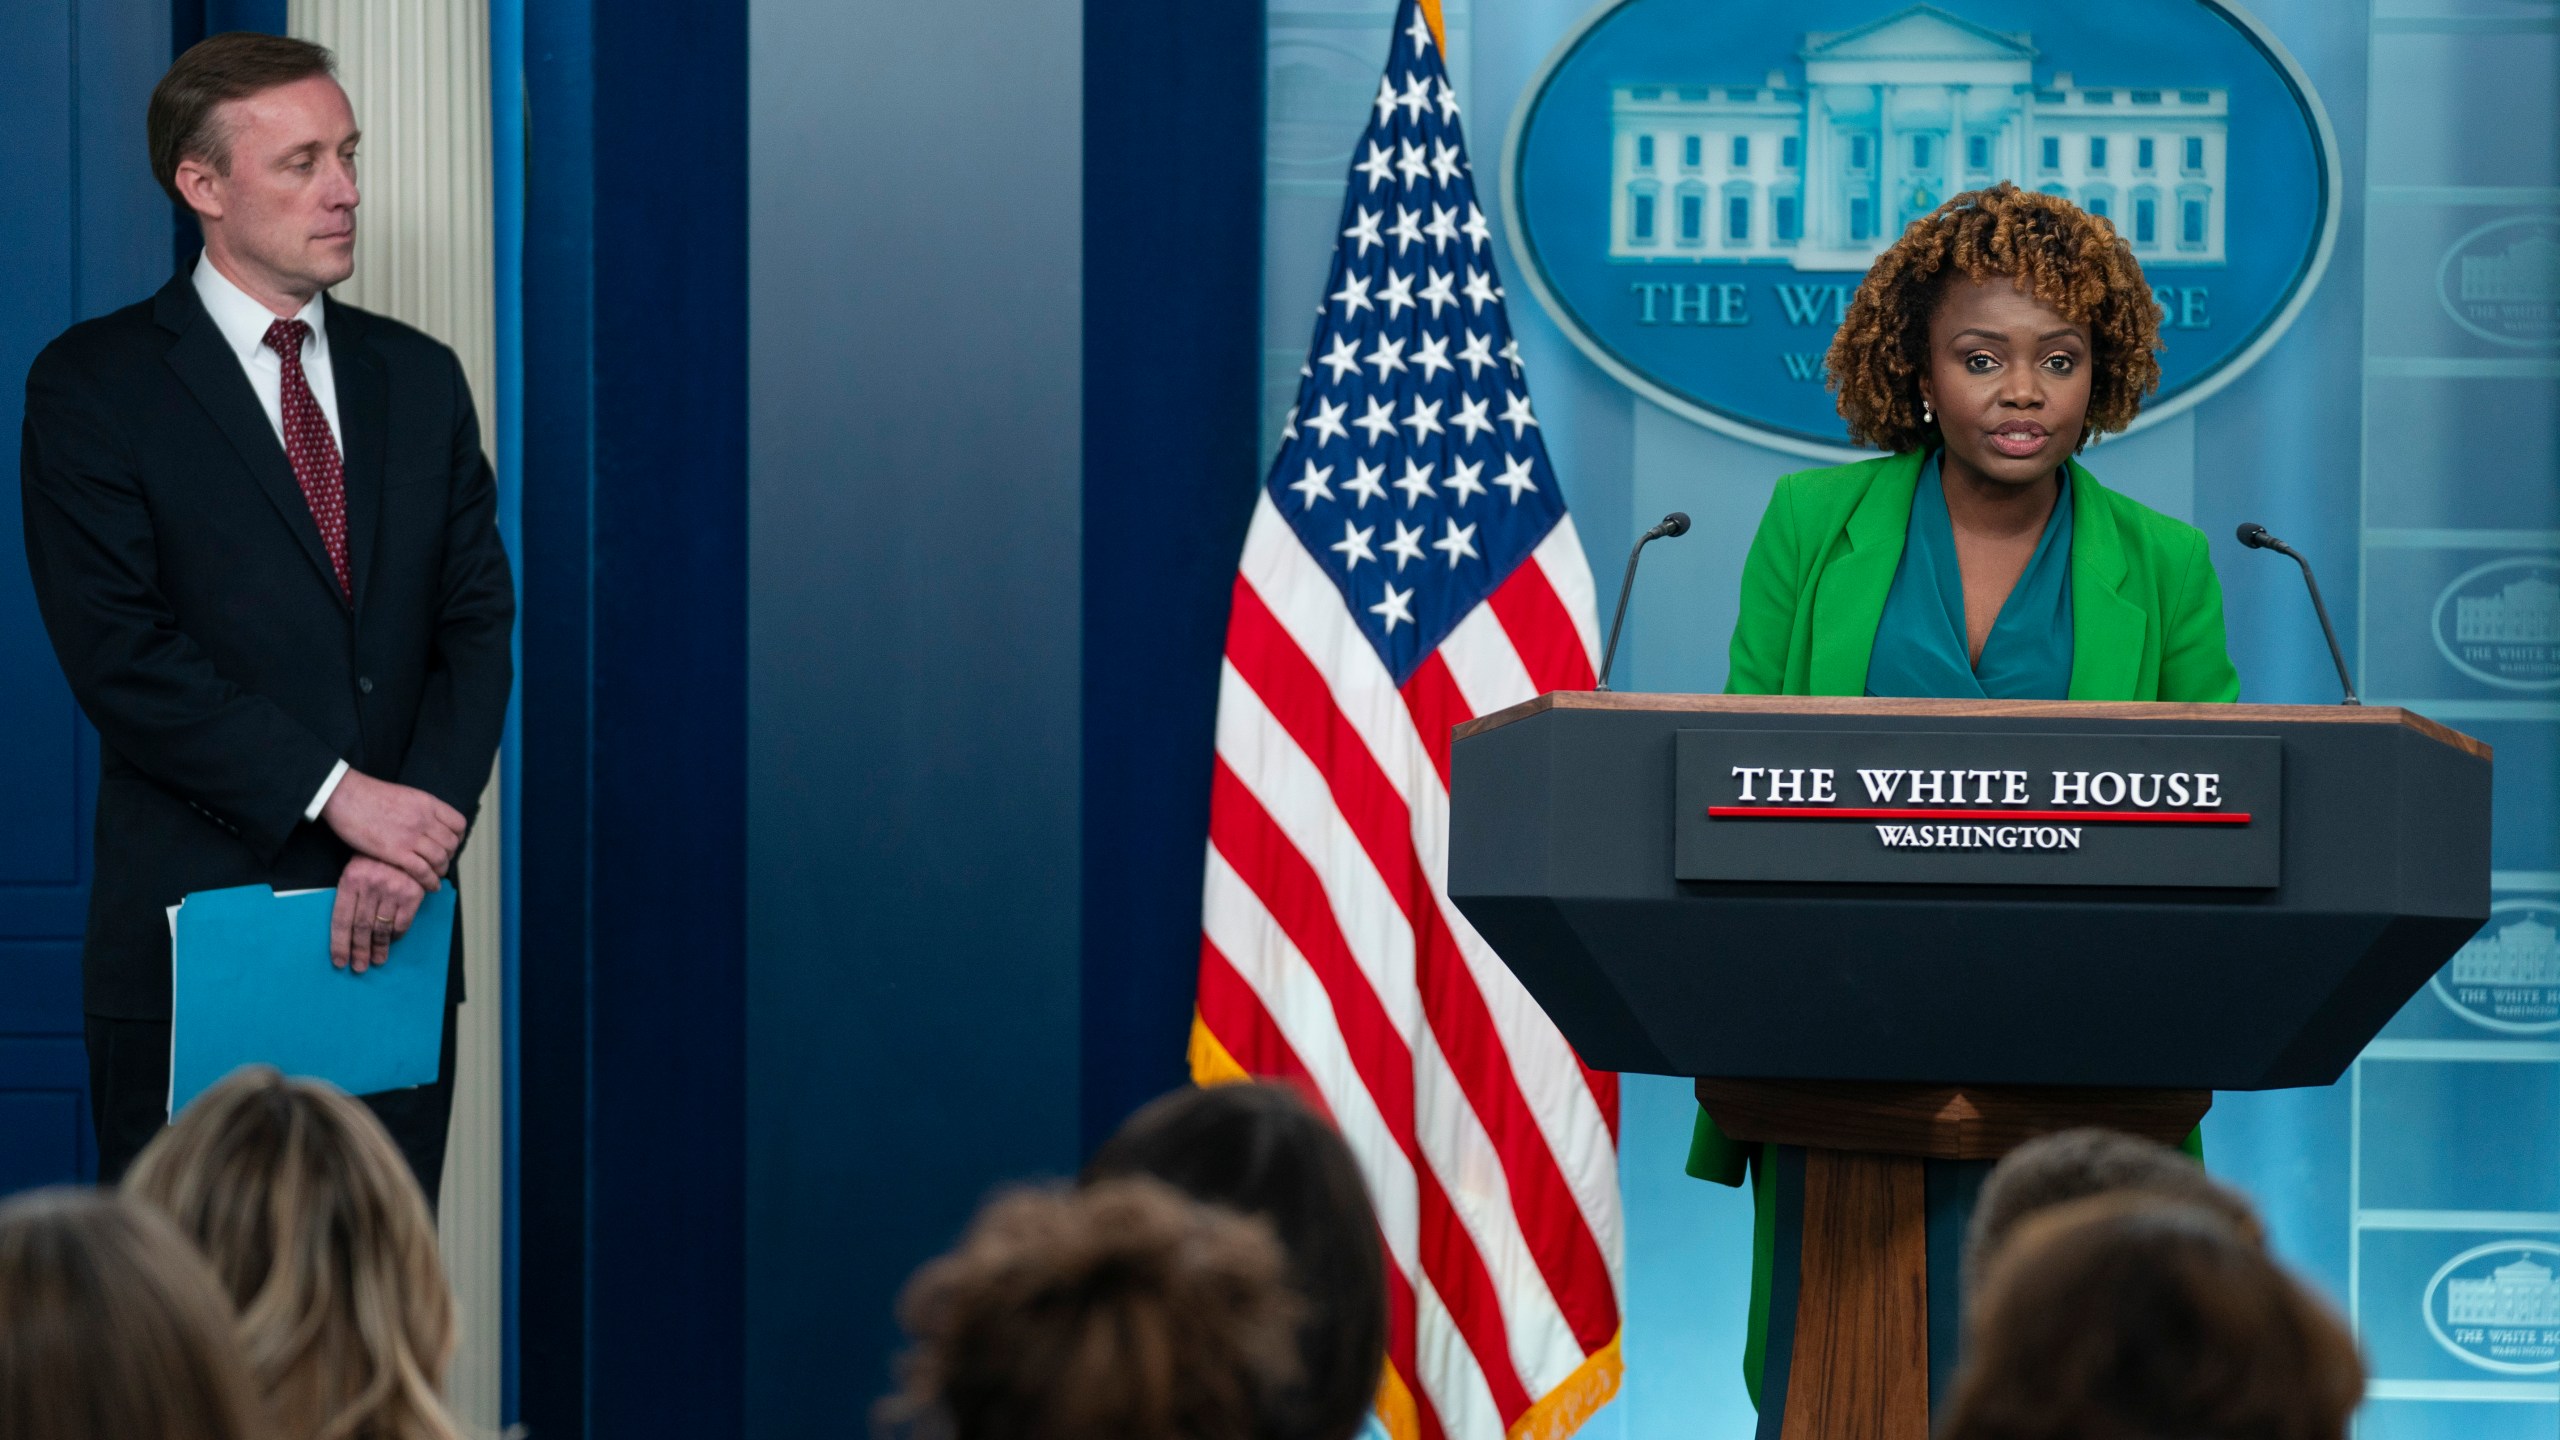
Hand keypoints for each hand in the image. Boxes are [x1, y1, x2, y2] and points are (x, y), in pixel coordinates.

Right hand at [320, 770, 464, 889]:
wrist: (346, 796)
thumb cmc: (369, 795)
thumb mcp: (406, 796)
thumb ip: (421, 810)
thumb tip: (429, 824)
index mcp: (428, 804)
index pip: (458, 824)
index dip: (457, 838)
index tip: (450, 845)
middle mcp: (425, 820)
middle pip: (451, 844)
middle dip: (449, 856)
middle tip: (440, 862)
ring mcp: (411, 836)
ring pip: (440, 859)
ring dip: (440, 870)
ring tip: (435, 875)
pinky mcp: (396, 852)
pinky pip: (422, 871)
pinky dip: (430, 881)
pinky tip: (430, 886)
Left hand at [333, 856, 425, 972]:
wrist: (407, 835)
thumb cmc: (377, 855)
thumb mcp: (356, 867)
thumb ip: (352, 893)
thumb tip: (347, 928)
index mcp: (351, 880)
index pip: (342, 919)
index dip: (339, 943)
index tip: (340, 961)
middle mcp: (371, 886)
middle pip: (361, 928)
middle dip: (359, 950)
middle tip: (359, 966)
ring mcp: (392, 890)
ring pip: (382, 928)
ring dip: (379, 948)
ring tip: (377, 960)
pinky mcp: (412, 894)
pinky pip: (402, 923)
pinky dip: (396, 935)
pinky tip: (392, 941)